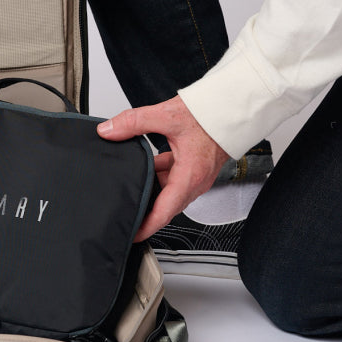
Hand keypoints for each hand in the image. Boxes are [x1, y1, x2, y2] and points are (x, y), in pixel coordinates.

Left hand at [98, 95, 228, 241]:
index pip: (165, 211)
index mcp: (190, 176)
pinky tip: (148, 166)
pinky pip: (175, 179)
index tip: (132, 234)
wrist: (233, 107)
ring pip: (170, 192)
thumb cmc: (211, 115)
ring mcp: (197, 176)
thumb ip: (134, 122)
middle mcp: (195, 181)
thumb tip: (109, 130)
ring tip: (131, 190)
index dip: (147, 225)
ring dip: (153, 191)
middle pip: (166, 206)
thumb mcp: (166, 116)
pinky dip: (160, 176)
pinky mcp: (196, 168)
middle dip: (146, 212)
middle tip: (126, 215)